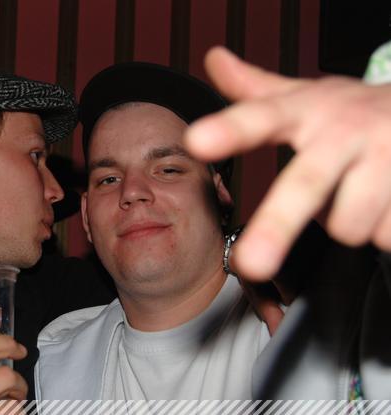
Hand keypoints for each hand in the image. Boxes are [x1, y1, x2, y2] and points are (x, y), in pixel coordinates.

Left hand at [185, 46, 390, 279]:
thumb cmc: (351, 111)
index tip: (198, 140)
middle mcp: (346, 132)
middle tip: (251, 263)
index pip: (263, 117)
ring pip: (347, 225)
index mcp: (308, 110)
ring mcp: (389, 159)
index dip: (230, 130)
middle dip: (276, 226)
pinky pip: (385, 234)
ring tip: (358, 189)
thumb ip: (256, 89)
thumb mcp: (305, 97)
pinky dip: (381, 228)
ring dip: (347, 220)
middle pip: (305, 185)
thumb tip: (213, 59)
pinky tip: (386, 200)